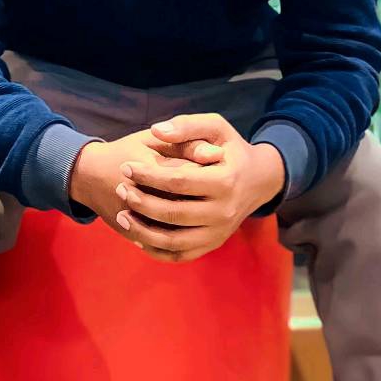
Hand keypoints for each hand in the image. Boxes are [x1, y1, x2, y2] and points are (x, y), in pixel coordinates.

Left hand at [70, 114, 283, 262]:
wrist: (260, 180)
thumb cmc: (231, 150)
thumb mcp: (217, 128)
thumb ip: (188, 125)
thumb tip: (156, 130)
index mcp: (225, 181)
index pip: (178, 181)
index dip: (147, 175)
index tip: (126, 166)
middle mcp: (224, 212)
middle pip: (173, 213)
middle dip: (140, 202)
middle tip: (120, 189)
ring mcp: (219, 232)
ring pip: (173, 241)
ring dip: (142, 231)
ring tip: (122, 215)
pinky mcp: (213, 244)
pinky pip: (180, 255)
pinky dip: (155, 250)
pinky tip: (137, 236)